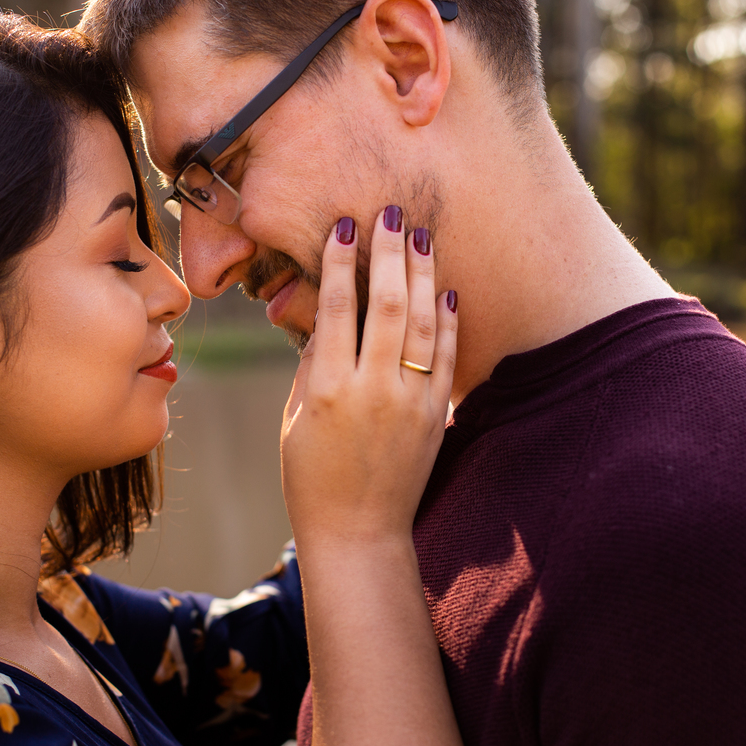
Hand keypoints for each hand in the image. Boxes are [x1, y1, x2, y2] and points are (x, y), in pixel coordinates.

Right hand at [280, 205, 456, 550]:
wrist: (358, 533)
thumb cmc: (312, 477)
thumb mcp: (296, 419)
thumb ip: (312, 365)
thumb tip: (326, 316)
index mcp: (327, 388)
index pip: (336, 307)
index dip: (339, 261)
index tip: (344, 225)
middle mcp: (372, 389)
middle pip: (386, 304)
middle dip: (389, 252)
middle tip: (390, 212)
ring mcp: (410, 402)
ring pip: (423, 322)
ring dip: (423, 273)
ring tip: (421, 235)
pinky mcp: (435, 416)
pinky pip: (447, 356)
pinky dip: (449, 320)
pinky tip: (446, 288)